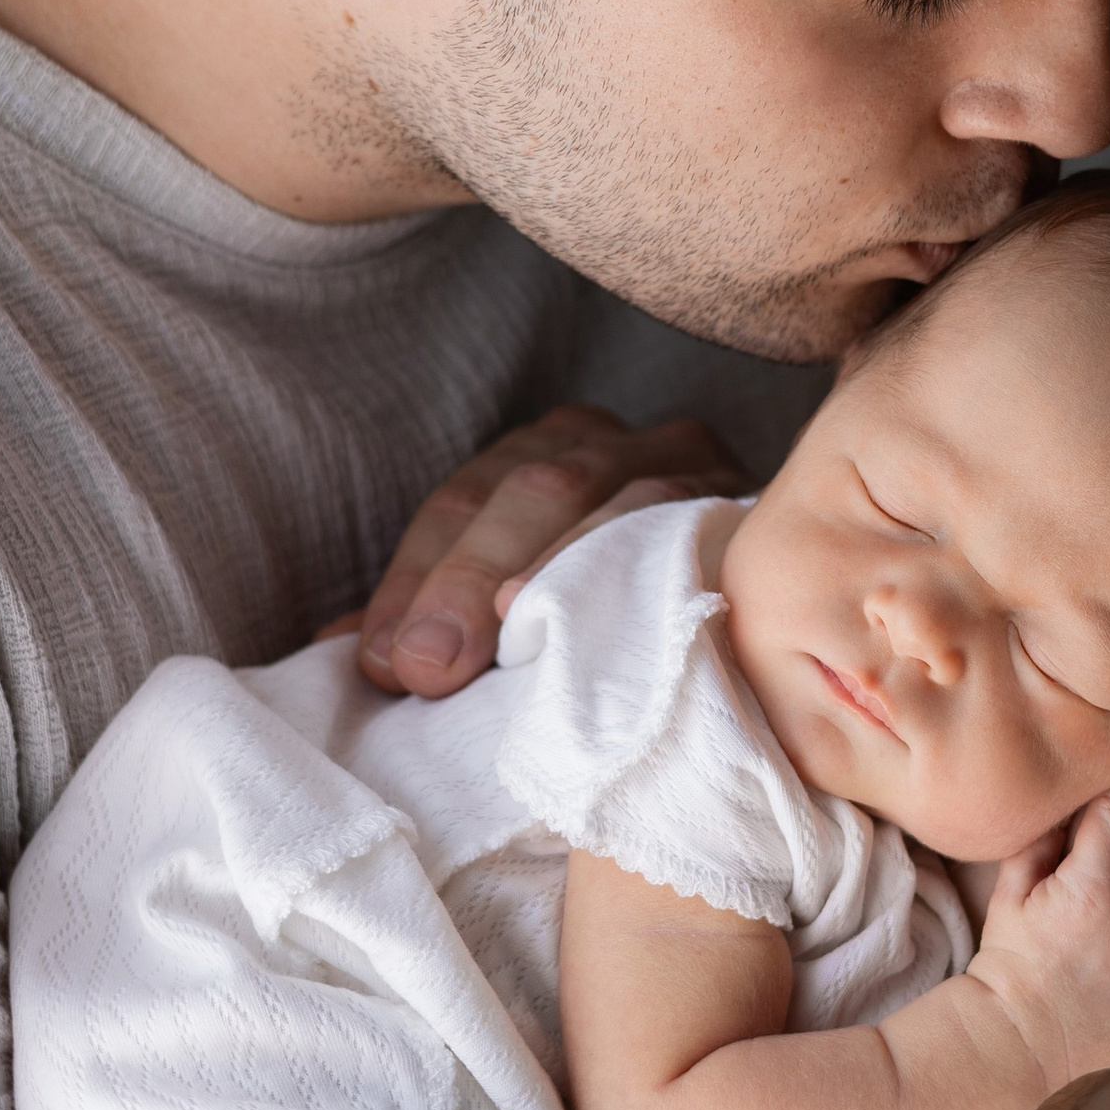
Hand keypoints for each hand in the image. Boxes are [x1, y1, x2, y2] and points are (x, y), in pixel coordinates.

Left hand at [345, 407, 746, 694]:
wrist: (764, 630)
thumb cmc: (612, 632)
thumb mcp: (512, 618)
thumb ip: (436, 623)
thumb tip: (345, 653)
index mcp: (546, 450)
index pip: (465, 498)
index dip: (416, 577)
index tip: (384, 662)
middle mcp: (616, 441)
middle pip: (532, 486)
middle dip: (468, 574)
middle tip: (424, 669)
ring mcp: (691, 464)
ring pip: (609, 491)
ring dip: (555, 566)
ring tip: (506, 632)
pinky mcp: (752, 506)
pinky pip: (696, 520)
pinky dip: (647, 563)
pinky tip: (618, 615)